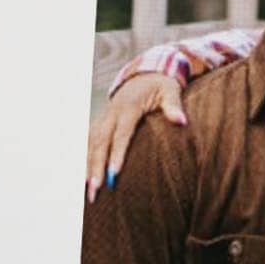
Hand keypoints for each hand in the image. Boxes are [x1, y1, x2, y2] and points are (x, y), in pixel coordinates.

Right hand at [88, 61, 195, 185]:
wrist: (146, 73)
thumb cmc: (162, 85)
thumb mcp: (171, 91)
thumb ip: (174, 106)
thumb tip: (181, 121)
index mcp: (128, 106)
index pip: (121, 134)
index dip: (116, 154)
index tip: (113, 175)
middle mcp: (112, 113)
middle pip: (100, 142)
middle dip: (96, 166)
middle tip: (95, 190)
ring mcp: (104, 118)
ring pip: (91, 144)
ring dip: (87, 166)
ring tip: (88, 190)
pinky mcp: (102, 123)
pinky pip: (89, 142)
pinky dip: (84, 159)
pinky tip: (83, 177)